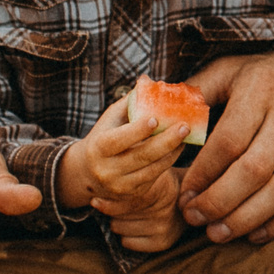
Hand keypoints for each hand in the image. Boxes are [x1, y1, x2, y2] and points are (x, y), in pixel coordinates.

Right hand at [60, 93, 186, 211]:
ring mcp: (120, 185)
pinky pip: (155, 177)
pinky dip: (169, 161)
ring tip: (186, 135)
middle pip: (141, 156)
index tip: (155, 119)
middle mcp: (106, 171)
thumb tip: (147, 80)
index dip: (137, 131)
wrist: (87, 173)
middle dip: (166, 141)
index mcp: (98, 149)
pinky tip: (179, 147)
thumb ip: (129, 102)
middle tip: (185, 126)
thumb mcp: (110, 119)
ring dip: (173, 152)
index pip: (117, 141)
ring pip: (152, 170)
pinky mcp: (133, 194)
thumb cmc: (104, 136)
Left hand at [98, 169, 185, 252]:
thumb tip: (100, 182)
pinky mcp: (164, 242)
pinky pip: (128, 242)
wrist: (190, 197)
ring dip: (119, 222)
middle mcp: (166, 208)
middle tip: (120, 206)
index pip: (128, 200)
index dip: (109, 202)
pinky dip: (127, 236)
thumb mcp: (150, 172)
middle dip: (113, 210)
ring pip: (119, 228)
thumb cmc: (160, 183)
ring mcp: (165, 226)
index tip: (96, 201)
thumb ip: (130, 176)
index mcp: (163, 187)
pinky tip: (136, 226)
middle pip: (118, 214)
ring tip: (129, 215)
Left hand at [178, 46, 273, 243]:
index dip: (202, 172)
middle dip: (218, 201)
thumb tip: (158, 109)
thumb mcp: (239, 69)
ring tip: (217, 233)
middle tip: (194, 218)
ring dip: (244, 219)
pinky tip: (255, 234)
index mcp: (264, 91)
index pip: (229, 141)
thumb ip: (198, 89)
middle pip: (252, 171)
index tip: (184, 193)